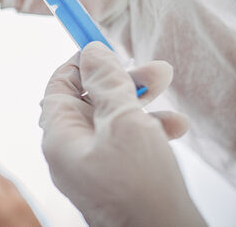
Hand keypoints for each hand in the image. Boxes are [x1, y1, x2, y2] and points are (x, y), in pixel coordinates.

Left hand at [39, 42, 204, 226]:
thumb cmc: (140, 187)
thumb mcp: (123, 121)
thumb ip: (106, 83)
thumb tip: (91, 52)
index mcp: (60, 136)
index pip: (60, 86)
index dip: (82, 63)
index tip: (106, 47)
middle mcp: (72, 151)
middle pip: (90, 100)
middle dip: (123, 80)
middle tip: (157, 69)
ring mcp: (94, 167)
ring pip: (113, 119)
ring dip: (142, 101)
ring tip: (169, 88)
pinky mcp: (117, 180)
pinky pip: (127, 144)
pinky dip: (149, 130)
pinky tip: (176, 127)